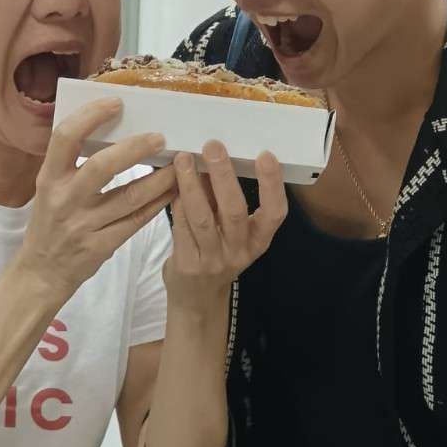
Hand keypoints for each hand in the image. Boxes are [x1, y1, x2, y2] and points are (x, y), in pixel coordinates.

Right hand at [18, 99, 176, 298]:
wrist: (41, 273)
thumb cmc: (49, 224)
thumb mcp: (50, 190)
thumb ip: (72, 165)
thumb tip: (111, 130)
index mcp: (48, 179)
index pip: (65, 138)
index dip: (91, 117)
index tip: (116, 103)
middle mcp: (64, 200)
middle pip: (102, 167)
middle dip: (134, 149)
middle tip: (160, 137)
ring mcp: (83, 225)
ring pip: (129, 198)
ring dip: (159, 179)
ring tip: (179, 165)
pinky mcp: (100, 246)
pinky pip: (136, 221)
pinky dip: (157, 204)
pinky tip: (173, 191)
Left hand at [166, 141, 287, 311]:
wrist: (196, 300)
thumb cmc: (217, 255)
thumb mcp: (232, 234)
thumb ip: (226, 202)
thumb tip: (216, 156)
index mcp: (259, 240)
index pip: (274, 213)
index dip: (272, 184)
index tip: (266, 155)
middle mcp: (240, 251)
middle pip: (234, 211)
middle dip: (223, 175)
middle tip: (213, 146)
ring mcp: (213, 260)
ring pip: (203, 218)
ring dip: (192, 185)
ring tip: (185, 159)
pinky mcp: (188, 264)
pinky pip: (181, 227)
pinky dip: (176, 202)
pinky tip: (171, 182)